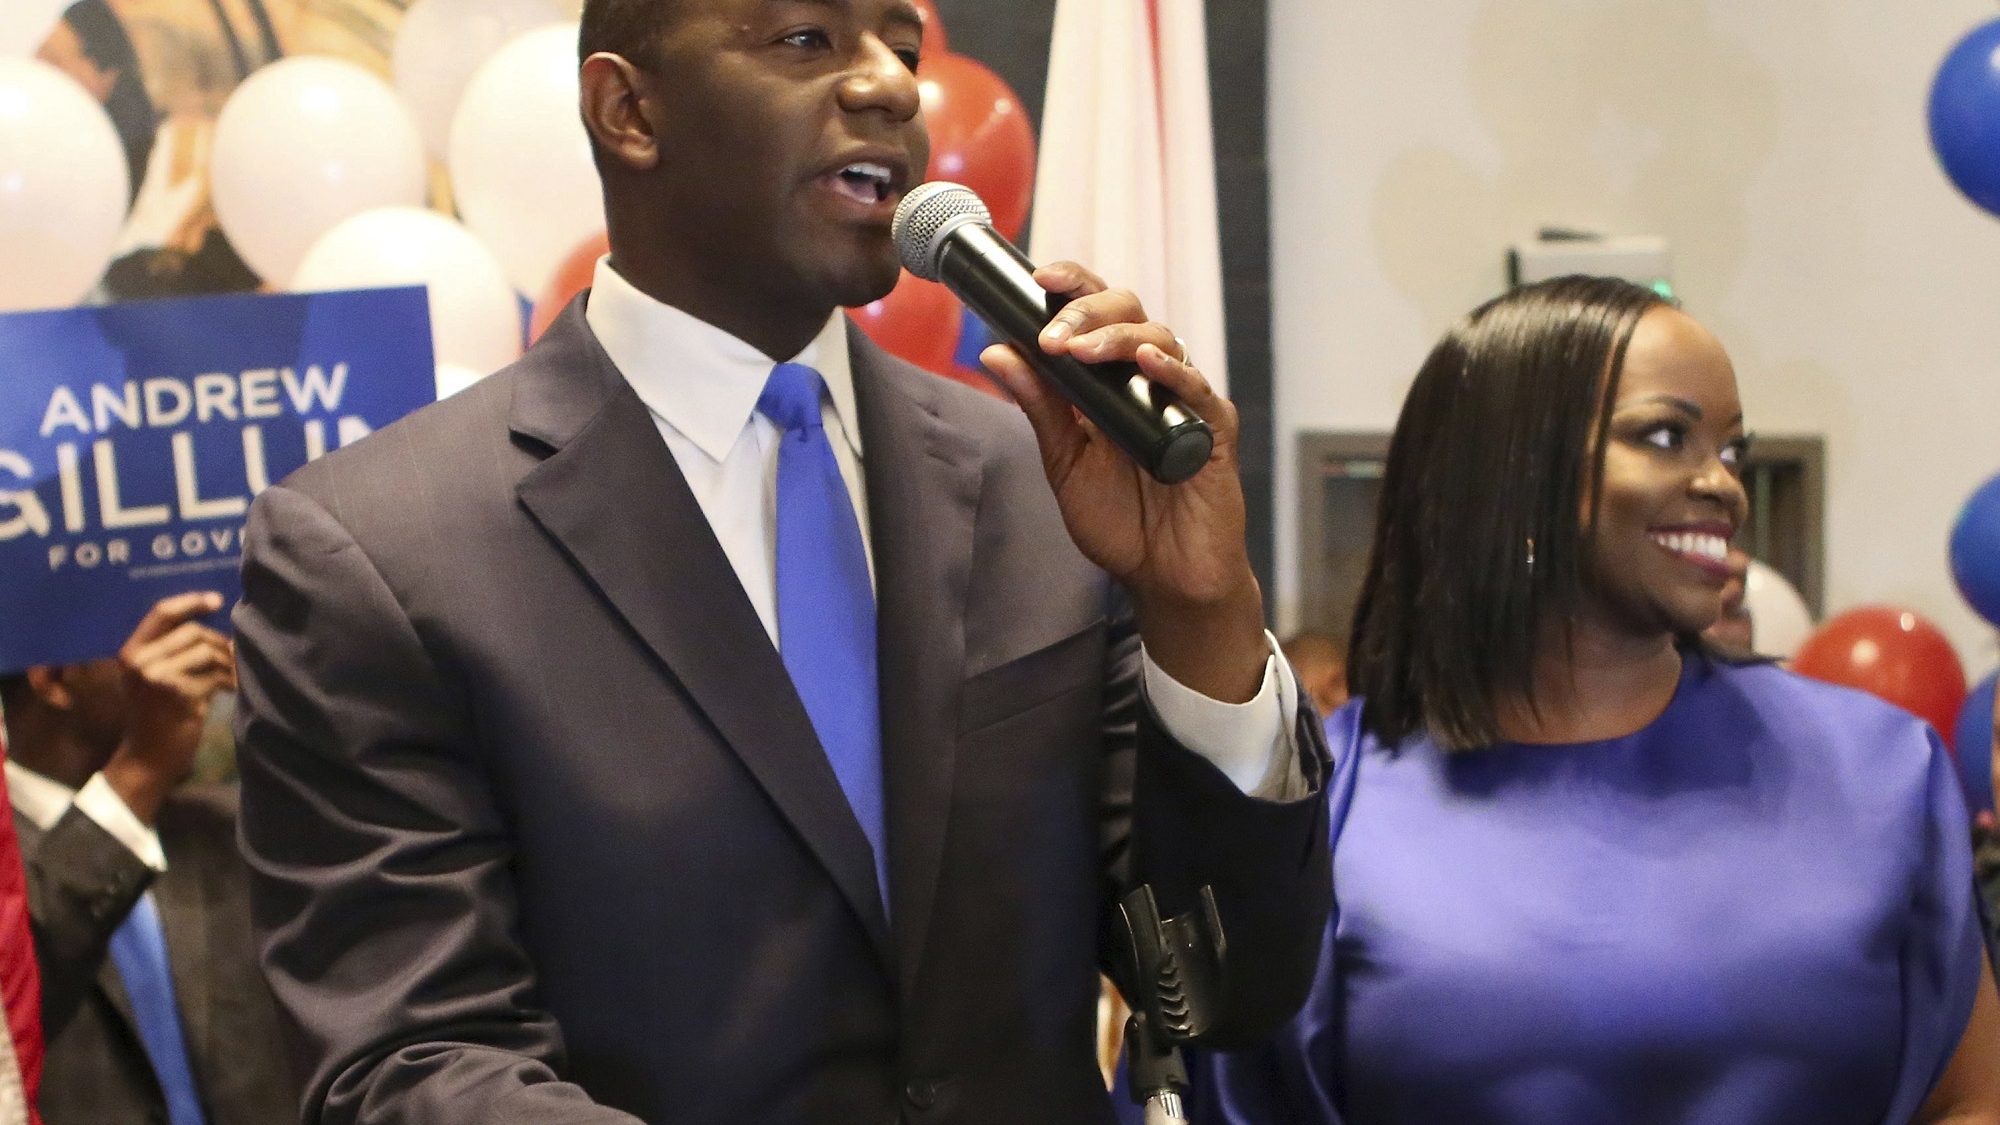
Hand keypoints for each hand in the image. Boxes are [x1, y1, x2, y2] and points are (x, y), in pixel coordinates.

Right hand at [102, 592, 234, 823]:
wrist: (150, 756)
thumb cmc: (158, 713)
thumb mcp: (155, 676)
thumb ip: (173, 647)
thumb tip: (215, 614)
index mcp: (131, 650)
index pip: (162, 612)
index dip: (191, 602)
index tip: (217, 600)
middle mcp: (139, 660)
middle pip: (193, 632)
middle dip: (219, 643)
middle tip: (231, 659)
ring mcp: (156, 676)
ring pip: (207, 651)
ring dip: (227, 663)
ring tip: (232, 676)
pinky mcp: (177, 693)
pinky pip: (214, 675)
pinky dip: (228, 681)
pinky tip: (231, 690)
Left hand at [981, 263, 1266, 702]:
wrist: (1163, 578)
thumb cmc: (1121, 521)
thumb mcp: (1065, 461)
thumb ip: (1039, 406)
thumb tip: (996, 350)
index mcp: (1113, 378)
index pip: (1096, 312)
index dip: (1073, 286)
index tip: (1038, 279)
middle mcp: (1150, 378)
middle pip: (1129, 311)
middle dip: (1086, 313)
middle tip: (1054, 336)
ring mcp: (1184, 400)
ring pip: (1160, 340)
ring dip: (1116, 339)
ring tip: (1080, 353)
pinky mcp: (1212, 430)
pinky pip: (1195, 389)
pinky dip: (1171, 372)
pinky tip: (1145, 364)